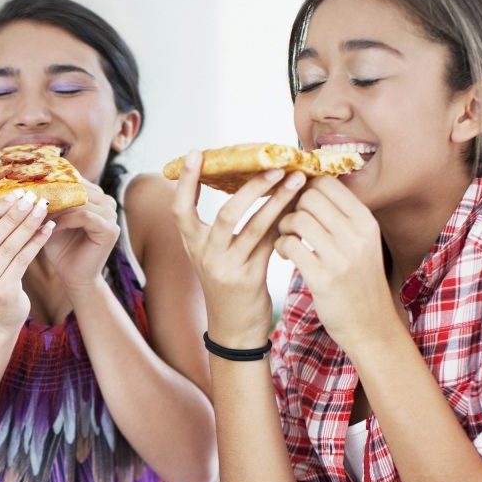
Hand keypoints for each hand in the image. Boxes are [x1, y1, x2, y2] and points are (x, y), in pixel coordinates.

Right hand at [0, 190, 53, 328]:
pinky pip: (22, 261)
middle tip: (32, 197)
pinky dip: (36, 243)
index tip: (14, 194)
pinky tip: (47, 229)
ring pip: (9, 248)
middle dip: (14, 214)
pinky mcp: (2, 294)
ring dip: (28, 225)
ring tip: (43, 209)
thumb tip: (7, 197)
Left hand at [41, 179, 118, 290]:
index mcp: (95, 196)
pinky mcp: (110, 229)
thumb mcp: (51, 219)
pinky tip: (50, 228)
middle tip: (31, 200)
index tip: (30, 187)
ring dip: (57, 208)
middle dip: (53, 194)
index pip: (74, 179)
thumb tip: (29, 182)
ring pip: (80, 201)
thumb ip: (48, 201)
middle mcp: (107, 202)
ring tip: (38, 215)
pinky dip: (65, 221)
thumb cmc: (61, 248)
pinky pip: (84, 216)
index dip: (52, 182)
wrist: (73, 277)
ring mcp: (111, 215)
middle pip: (78, 188)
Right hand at [170, 151, 306, 347]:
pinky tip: (300, 208)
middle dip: (252, 187)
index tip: (195, 153)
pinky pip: (270, 243)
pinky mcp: (249, 279)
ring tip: (296, 179)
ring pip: (253, 227)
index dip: (186, 181)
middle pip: (225, 213)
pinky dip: (285, 223)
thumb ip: (224, 226)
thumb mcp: (215, 254)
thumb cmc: (228, 284)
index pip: (181, 209)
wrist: (233, 328)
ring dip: (277, 200)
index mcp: (193, 244)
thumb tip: (247, 180)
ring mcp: (227, 268)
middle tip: (273, 165)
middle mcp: (205, 255)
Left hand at [274, 176, 395, 350]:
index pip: (327, 183)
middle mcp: (357, 234)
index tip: (299, 204)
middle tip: (291, 225)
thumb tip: (311, 185)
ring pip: (297, 218)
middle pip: (309, 197)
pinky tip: (285, 255)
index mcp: (365, 221)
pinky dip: (280, 246)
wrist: (370, 324)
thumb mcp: (361, 242)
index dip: (305, 189)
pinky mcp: (322, 277)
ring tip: (287, 240)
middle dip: (292, 207)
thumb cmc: (358, 279)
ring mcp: (341, 256)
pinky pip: (289, 245)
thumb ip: (341, 216)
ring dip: (284, 227)